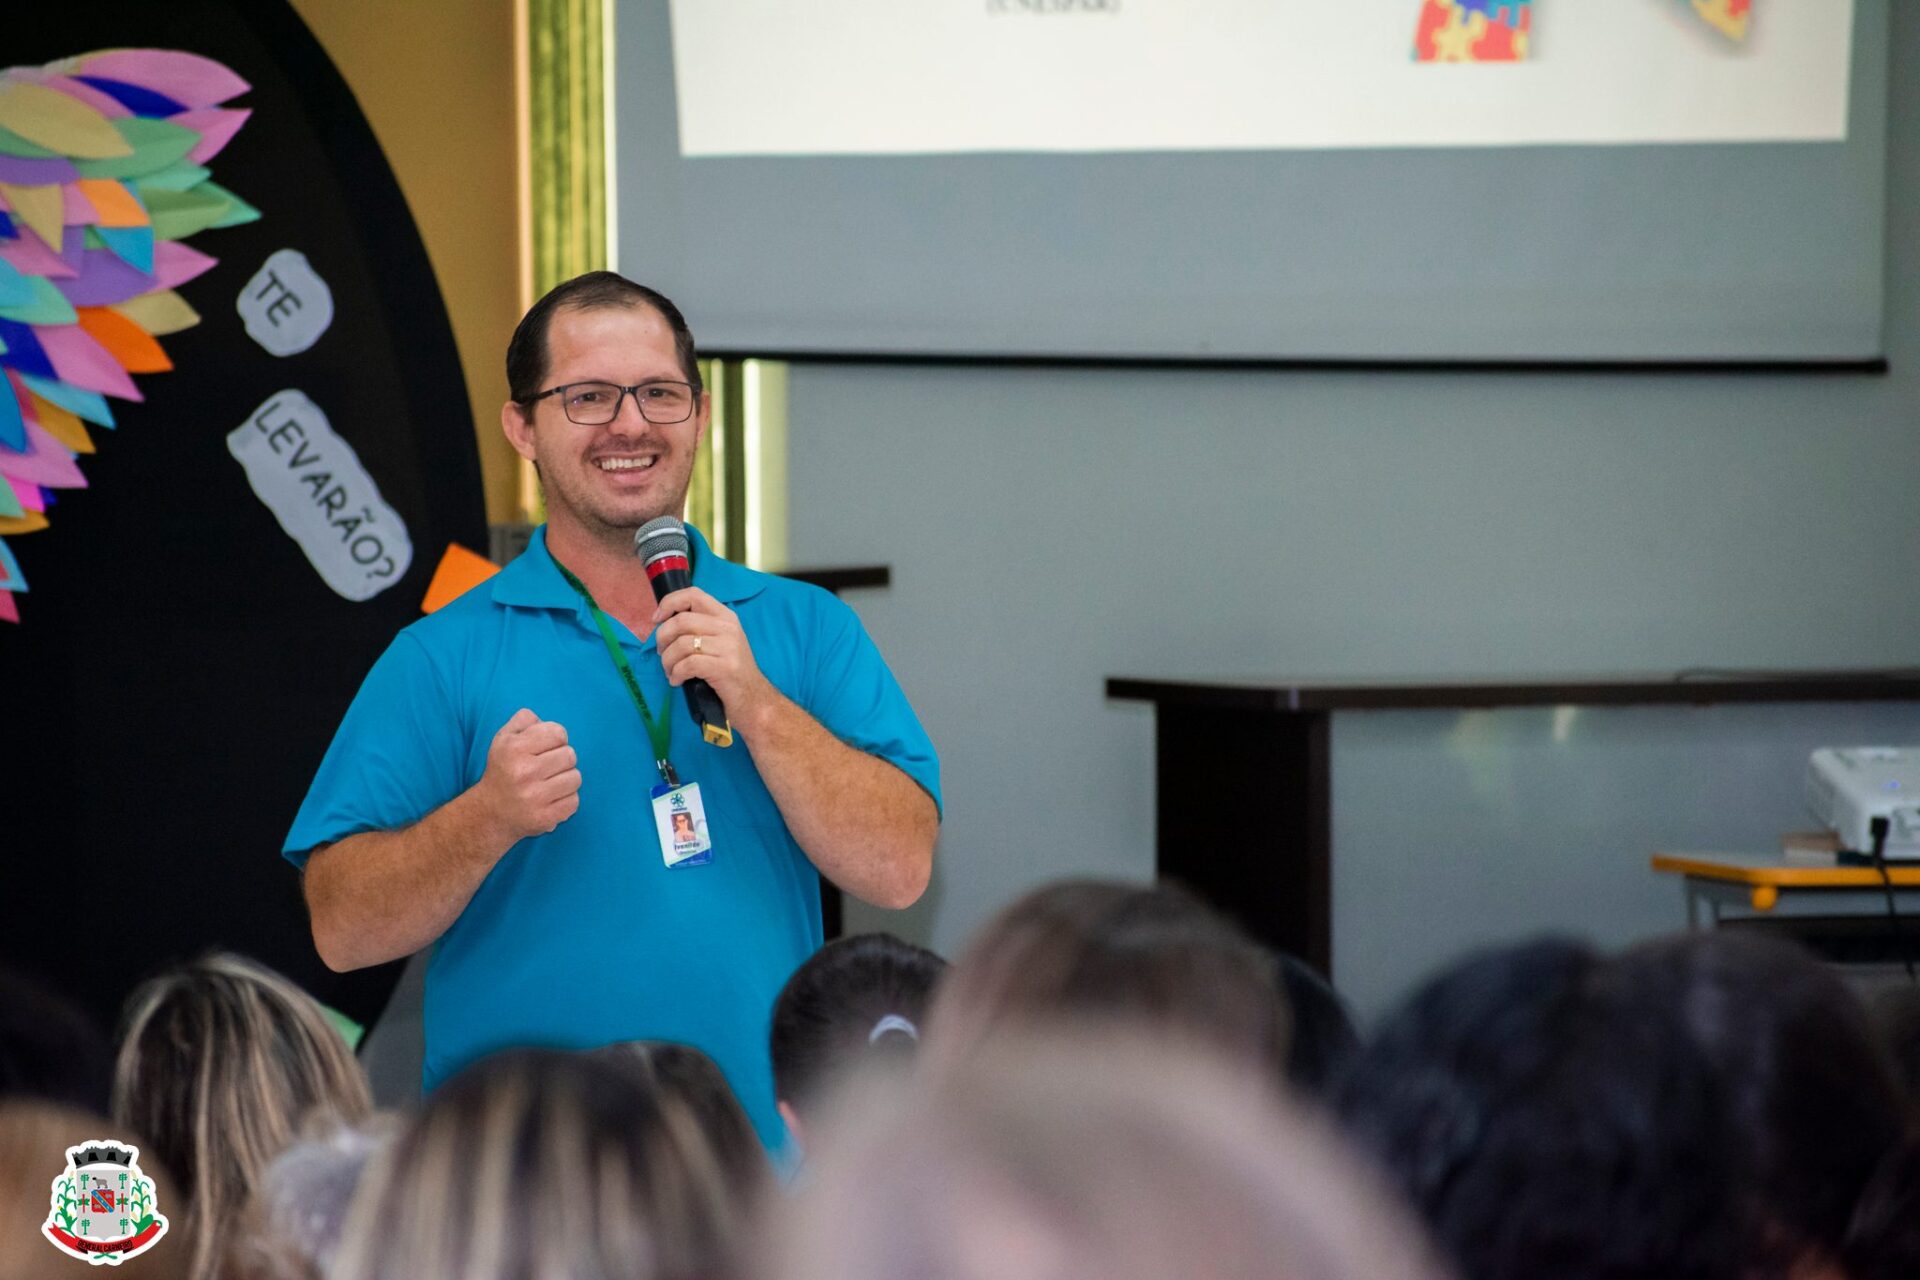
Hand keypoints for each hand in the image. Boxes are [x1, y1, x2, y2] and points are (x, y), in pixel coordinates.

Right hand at [477, 708, 579, 839]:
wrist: (490, 813)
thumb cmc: (503, 770)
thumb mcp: (504, 738)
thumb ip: (524, 720)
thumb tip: (543, 721)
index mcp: (514, 749)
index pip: (558, 733)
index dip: (556, 738)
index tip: (546, 748)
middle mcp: (524, 772)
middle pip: (570, 755)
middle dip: (561, 759)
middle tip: (547, 767)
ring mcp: (534, 797)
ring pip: (575, 778)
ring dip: (566, 779)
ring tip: (549, 783)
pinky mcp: (544, 818)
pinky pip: (574, 801)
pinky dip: (566, 799)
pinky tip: (550, 799)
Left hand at [652, 588, 775, 728]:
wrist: (754, 699)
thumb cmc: (730, 672)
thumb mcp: (720, 642)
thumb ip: (700, 628)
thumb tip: (664, 622)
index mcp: (725, 617)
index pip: (693, 595)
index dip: (669, 603)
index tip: (657, 620)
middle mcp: (728, 627)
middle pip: (681, 620)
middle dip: (662, 638)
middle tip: (663, 654)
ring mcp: (728, 647)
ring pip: (681, 644)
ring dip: (668, 661)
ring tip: (670, 672)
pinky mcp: (724, 667)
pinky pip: (688, 665)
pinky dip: (676, 674)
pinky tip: (677, 681)